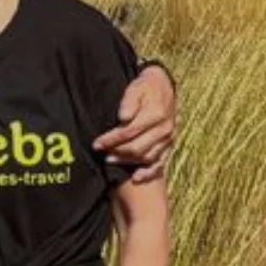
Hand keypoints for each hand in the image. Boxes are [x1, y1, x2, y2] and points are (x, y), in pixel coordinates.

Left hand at [93, 64, 175, 182]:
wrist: (163, 88)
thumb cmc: (145, 88)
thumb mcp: (136, 87)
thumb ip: (129, 100)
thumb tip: (123, 117)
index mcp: (156, 114)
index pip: (130, 131)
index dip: (111, 139)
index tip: (97, 143)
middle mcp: (165, 129)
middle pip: (137, 147)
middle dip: (116, 152)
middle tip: (101, 152)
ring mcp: (168, 139)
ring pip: (147, 157)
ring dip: (127, 162)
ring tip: (110, 160)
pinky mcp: (169, 146)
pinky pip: (160, 163)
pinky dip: (148, 173)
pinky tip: (136, 178)